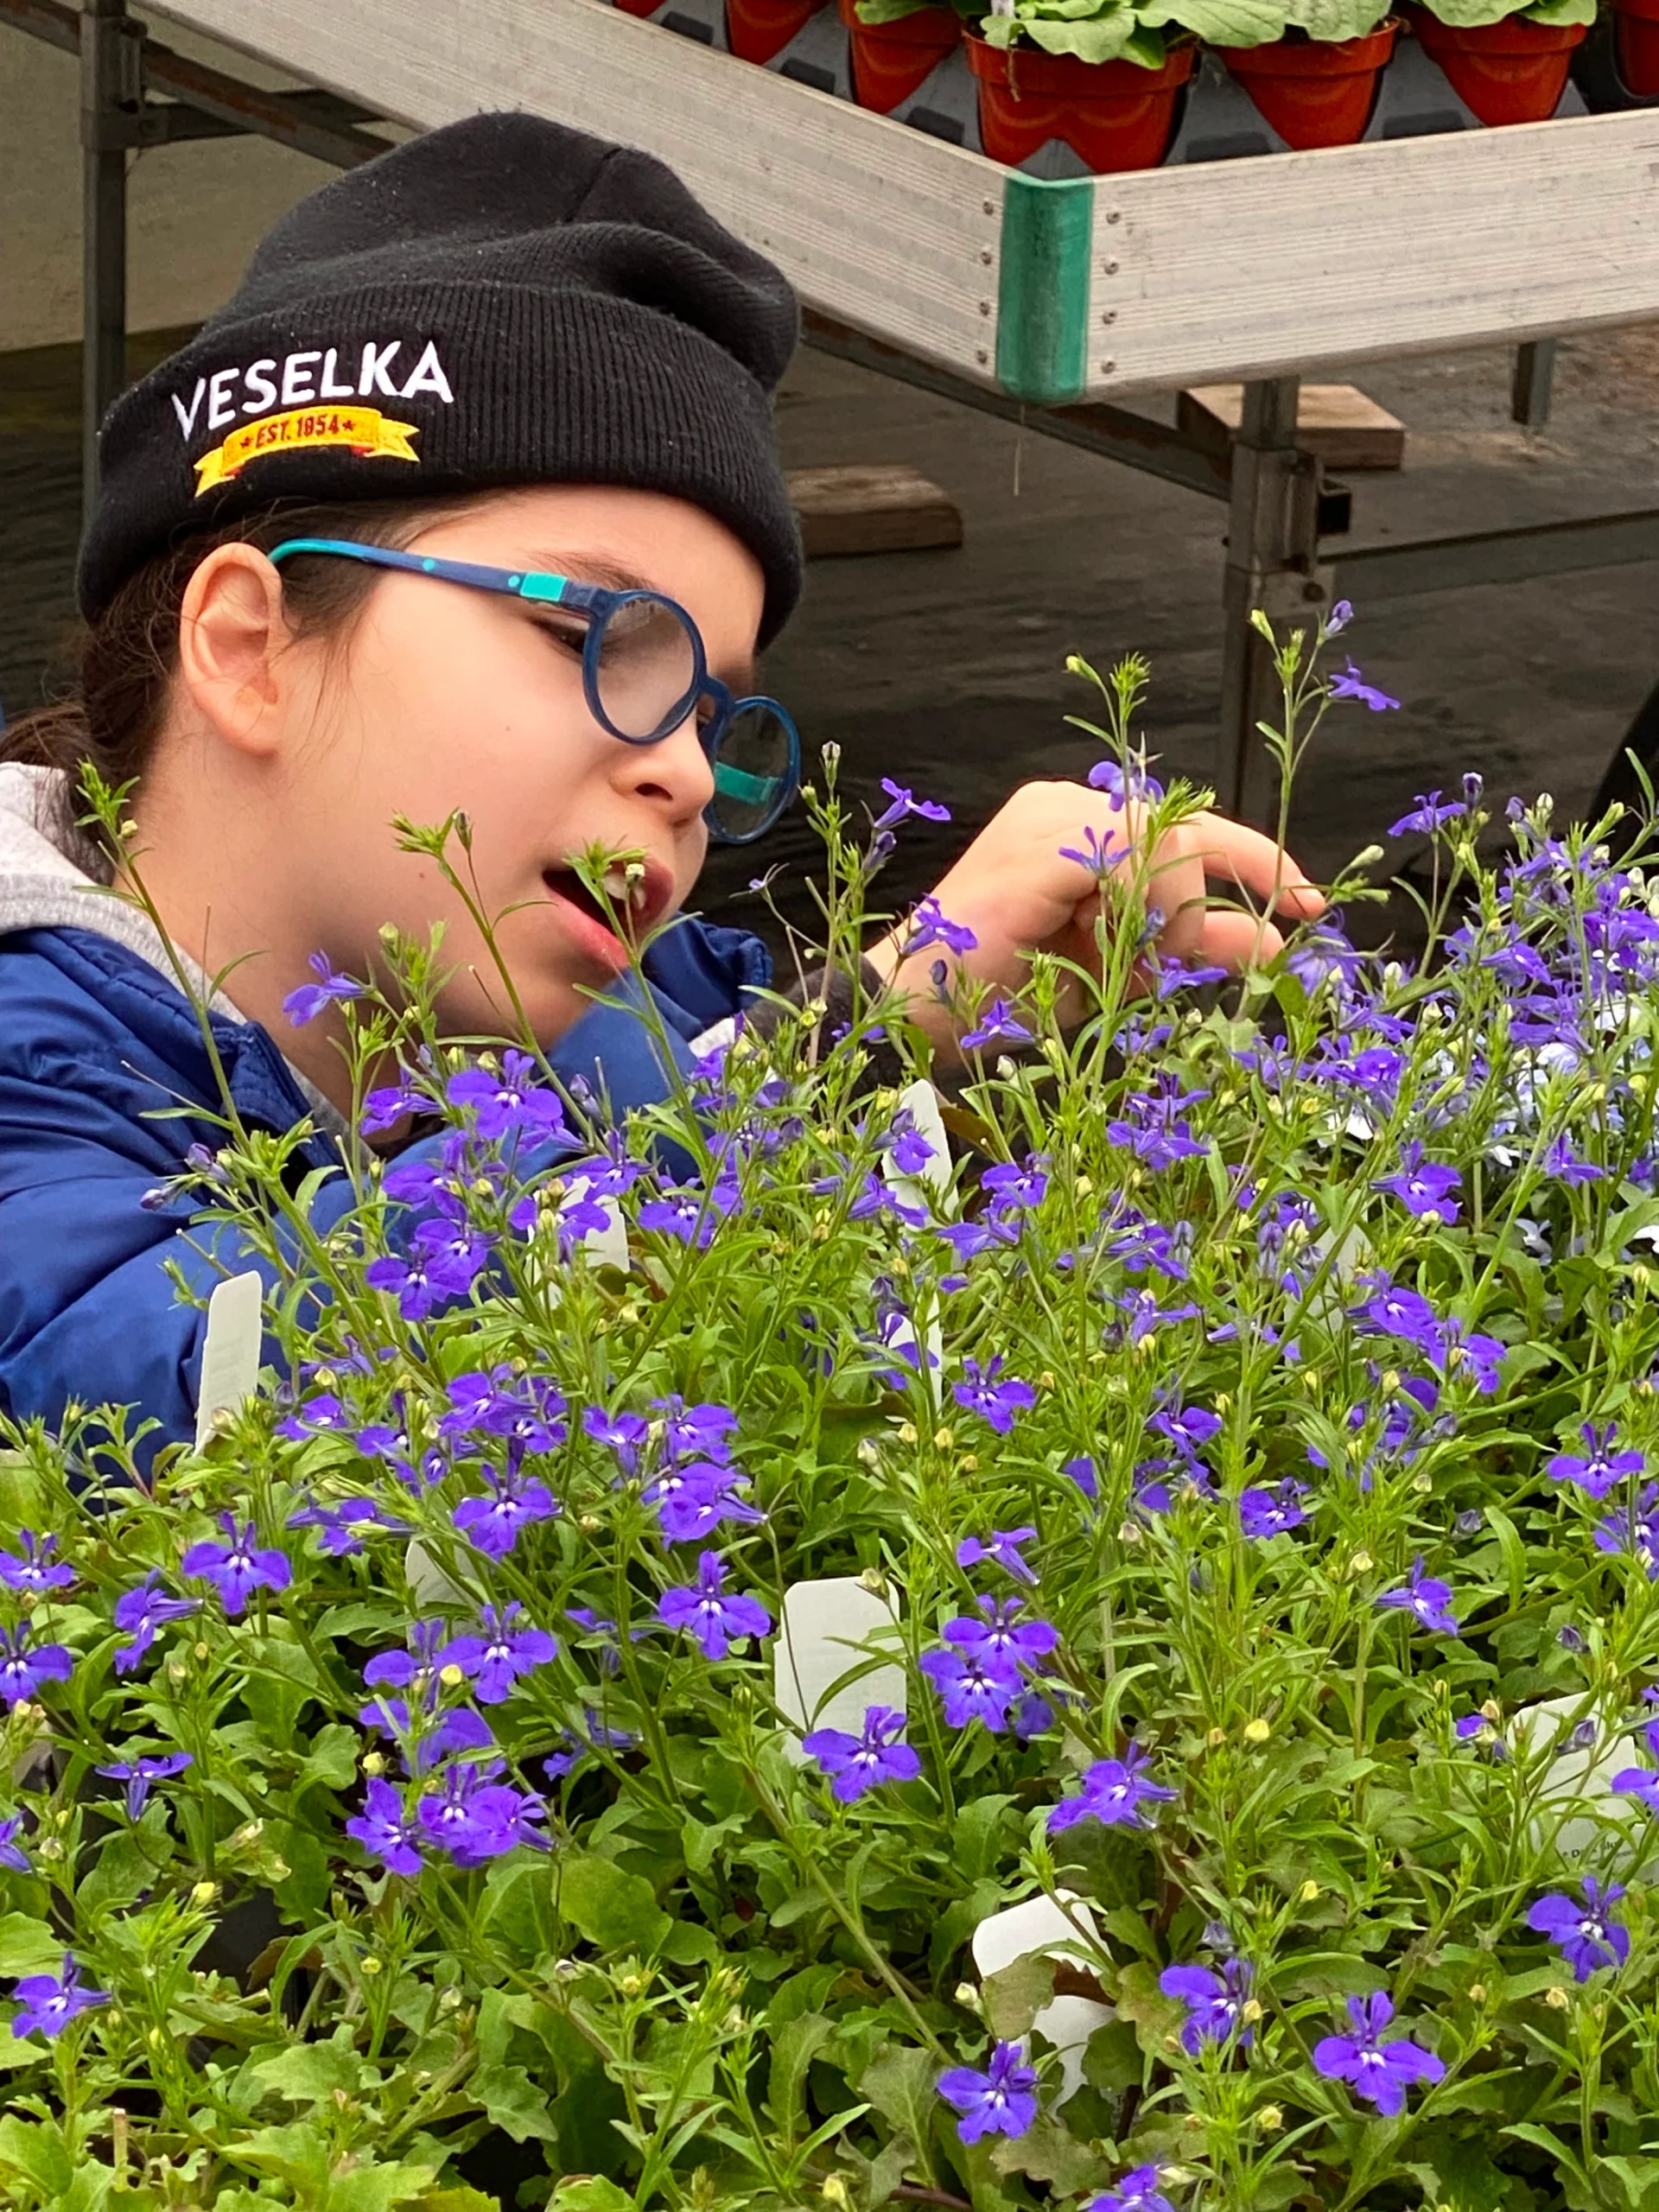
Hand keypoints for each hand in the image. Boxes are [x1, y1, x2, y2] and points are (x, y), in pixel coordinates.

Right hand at [862, 779, 1324, 1051]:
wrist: (910, 1019)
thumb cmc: (1000, 1001)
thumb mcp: (1123, 974)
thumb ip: (1193, 947)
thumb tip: (1276, 944)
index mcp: (1078, 828)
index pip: (1189, 826)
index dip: (1258, 861)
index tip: (1309, 904)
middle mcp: (1065, 807)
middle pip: (1190, 830)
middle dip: (1211, 905)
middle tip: (1204, 964)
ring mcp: (1050, 816)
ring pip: (1170, 841)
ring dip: (1173, 918)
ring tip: (1129, 968)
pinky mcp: (1040, 841)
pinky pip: (1136, 855)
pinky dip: (1143, 911)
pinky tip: (1105, 948)